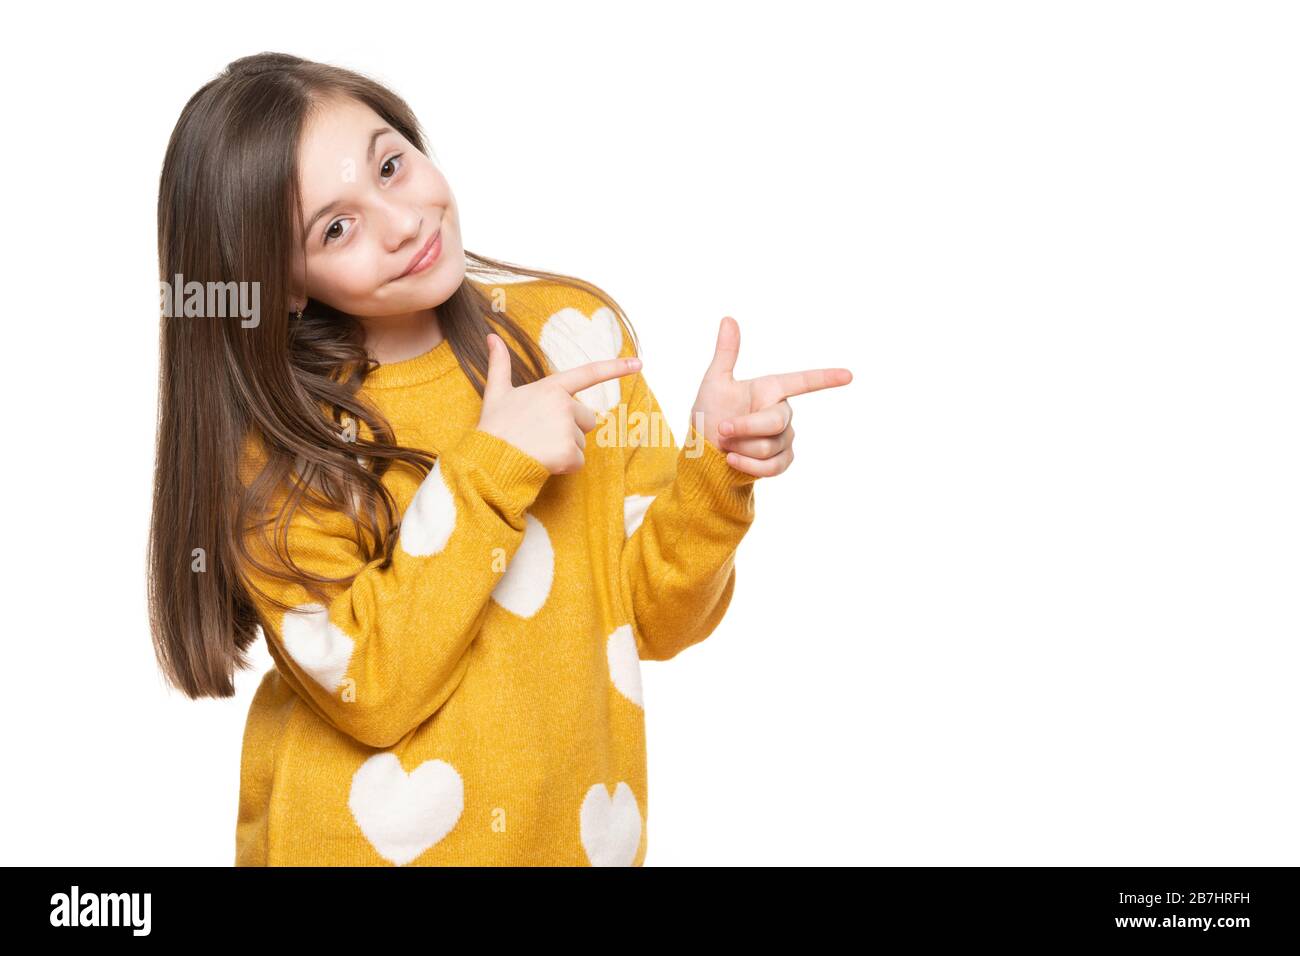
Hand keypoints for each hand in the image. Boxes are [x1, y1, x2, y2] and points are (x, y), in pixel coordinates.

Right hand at [477, 332, 642, 474]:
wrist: (489, 460)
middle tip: (542, 436)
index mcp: (551, 388)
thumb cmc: (494, 427)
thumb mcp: (496, 392)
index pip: (588, 373)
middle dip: (571, 430)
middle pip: (587, 419)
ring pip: (581, 442)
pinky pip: (578, 462)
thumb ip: (499, 364)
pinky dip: (564, 467)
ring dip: (565, 449)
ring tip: (539, 448)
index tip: (639, 364)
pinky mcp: (569, 453)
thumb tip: (491, 336)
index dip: (615, 368)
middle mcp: (564, 404)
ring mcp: (567, 429)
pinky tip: (544, 463)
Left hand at [689, 316, 852, 477]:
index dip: (825, 378)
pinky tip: (731, 460)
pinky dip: (748, 466)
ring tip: (725, 444)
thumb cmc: (710, 413)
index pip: (803, 381)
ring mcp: (785, 438)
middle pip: (775, 422)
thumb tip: (728, 318)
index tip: (848, 375)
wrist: (704, 450)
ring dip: (740, 447)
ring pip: (769, 446)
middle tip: (722, 429)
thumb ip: (726, 353)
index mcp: (771, 389)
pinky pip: (772, 467)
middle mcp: (782, 412)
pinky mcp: (782, 461)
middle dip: (744, 427)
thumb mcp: (715, 382)